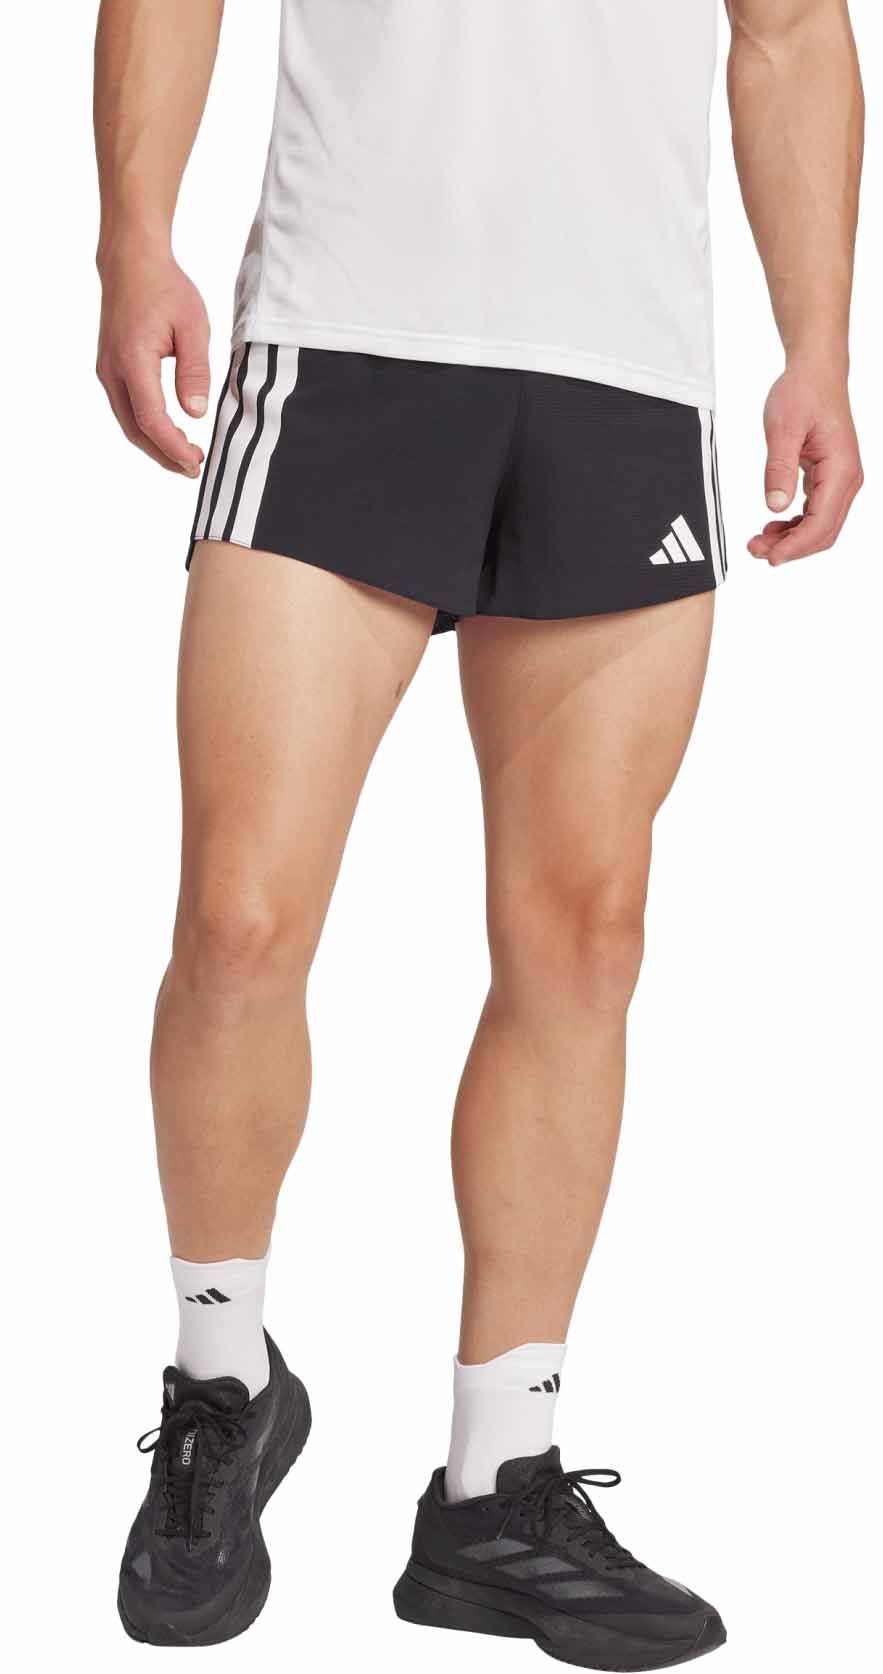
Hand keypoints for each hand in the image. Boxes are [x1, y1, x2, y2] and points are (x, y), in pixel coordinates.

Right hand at [97, 243, 210, 474]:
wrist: (131, 262)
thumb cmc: (165, 288)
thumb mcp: (192, 327)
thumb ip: (195, 371)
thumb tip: (194, 413)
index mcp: (133, 360)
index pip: (151, 418)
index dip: (173, 446)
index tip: (195, 460)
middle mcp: (112, 370)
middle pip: (135, 430)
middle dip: (164, 455)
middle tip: (194, 468)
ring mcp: (107, 370)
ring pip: (128, 422)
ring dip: (155, 444)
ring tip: (185, 457)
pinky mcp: (110, 368)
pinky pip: (126, 408)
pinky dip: (146, 428)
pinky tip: (168, 433)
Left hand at [749, 366, 862, 564]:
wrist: (816, 372)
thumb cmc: (801, 393)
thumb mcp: (782, 428)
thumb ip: (779, 468)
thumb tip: (775, 506)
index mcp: (841, 470)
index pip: (820, 524)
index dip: (795, 546)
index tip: (769, 557)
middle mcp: (848, 480)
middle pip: (822, 532)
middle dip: (790, 548)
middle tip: (754, 549)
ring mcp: (841, 481)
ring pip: (820, 527)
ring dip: (791, 540)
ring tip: (759, 540)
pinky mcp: (831, 479)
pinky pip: (816, 514)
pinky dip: (795, 526)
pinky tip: (772, 526)